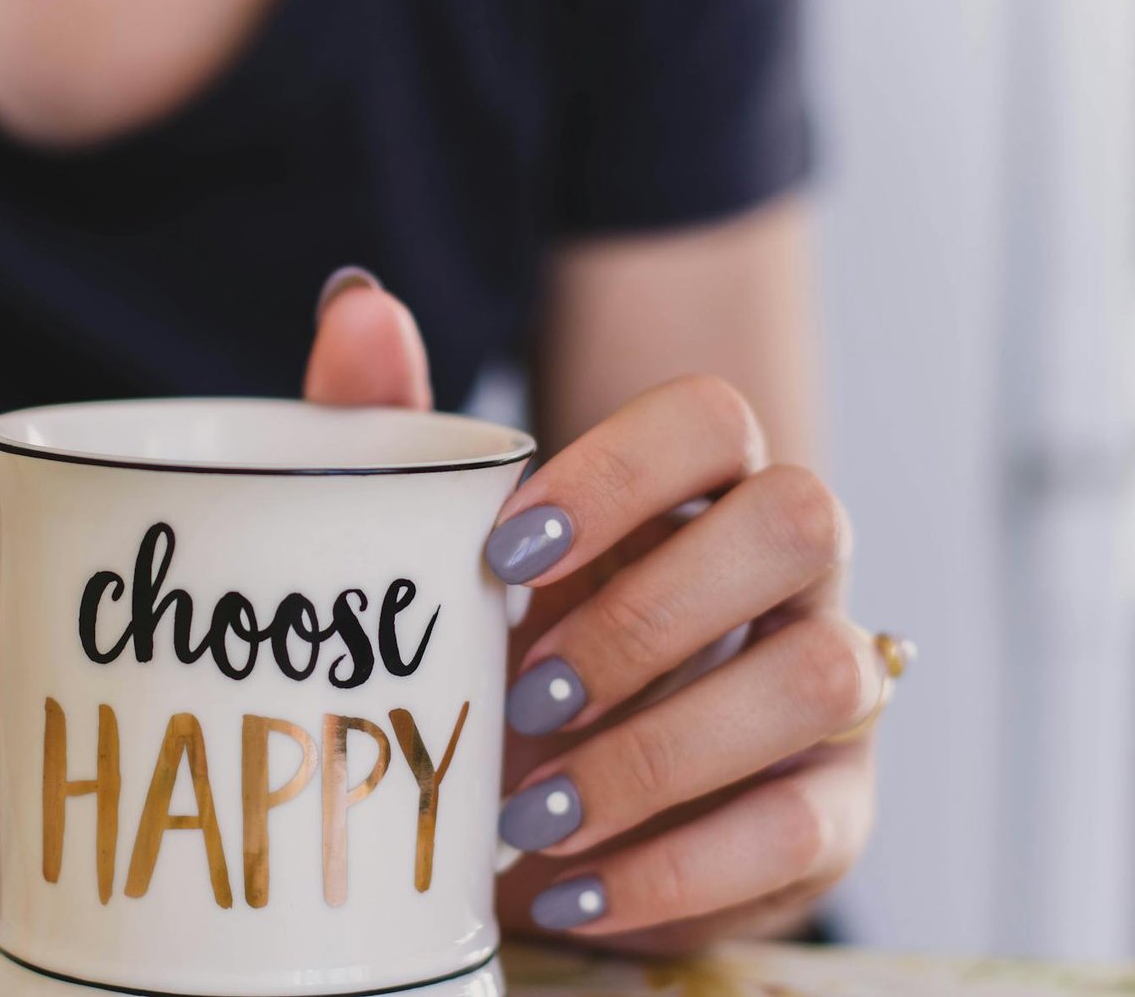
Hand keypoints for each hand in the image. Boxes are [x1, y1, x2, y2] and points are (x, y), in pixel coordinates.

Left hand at [303, 268, 879, 953]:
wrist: (556, 811)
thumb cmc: (503, 651)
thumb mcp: (436, 554)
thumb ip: (393, 433)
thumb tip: (357, 302)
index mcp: (693, 489)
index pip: (712, 418)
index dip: (620, 471)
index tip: (503, 553)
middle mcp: (788, 570)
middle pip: (800, 520)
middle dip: (649, 615)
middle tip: (523, 695)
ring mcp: (828, 686)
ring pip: (819, 677)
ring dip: (659, 751)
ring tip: (532, 814)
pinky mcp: (832, 809)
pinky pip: (802, 829)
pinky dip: (676, 868)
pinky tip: (573, 888)